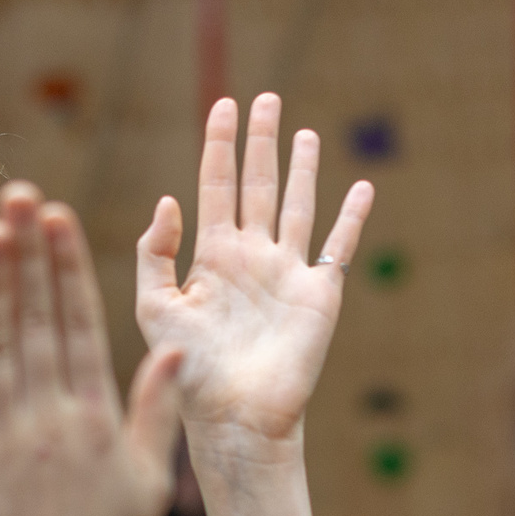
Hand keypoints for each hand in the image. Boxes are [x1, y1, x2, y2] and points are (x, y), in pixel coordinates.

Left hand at [0, 184, 181, 515]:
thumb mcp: (146, 482)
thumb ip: (156, 412)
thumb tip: (172, 349)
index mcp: (93, 419)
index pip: (79, 325)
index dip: (68, 266)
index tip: (60, 216)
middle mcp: (47, 419)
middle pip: (37, 320)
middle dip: (29, 253)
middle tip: (21, 194)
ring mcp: (1, 438)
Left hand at [136, 94, 372, 453]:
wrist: (234, 416)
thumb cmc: (189, 370)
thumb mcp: (154, 307)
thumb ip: (154, 254)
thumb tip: (169, 200)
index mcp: (211, 256)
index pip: (215, 185)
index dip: (219, 144)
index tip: (223, 104)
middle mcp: (251, 256)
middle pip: (258, 185)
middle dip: (260, 142)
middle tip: (264, 98)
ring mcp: (287, 273)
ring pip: (299, 206)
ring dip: (304, 169)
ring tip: (305, 132)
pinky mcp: (319, 295)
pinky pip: (339, 246)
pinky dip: (352, 217)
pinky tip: (361, 188)